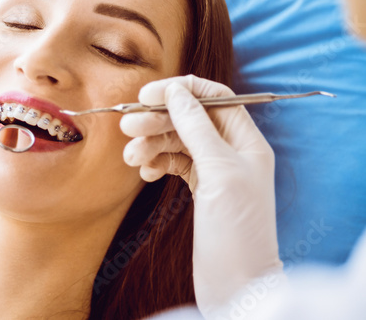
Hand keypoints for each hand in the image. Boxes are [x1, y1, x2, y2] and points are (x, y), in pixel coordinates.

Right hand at [120, 75, 283, 316]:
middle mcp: (230, 150)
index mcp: (246, 140)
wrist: (236, 284)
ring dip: (152, 144)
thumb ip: (197, 128)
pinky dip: (157, 163)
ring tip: (131, 158)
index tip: (148, 94)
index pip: (214, 98)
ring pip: (177, 142)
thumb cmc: (236, 229)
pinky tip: (146, 172)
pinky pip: (173, 163)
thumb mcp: (218, 171)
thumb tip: (177, 92)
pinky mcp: (199, 187)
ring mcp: (213, 169)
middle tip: (127, 126)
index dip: (181, 90)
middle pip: (189, 119)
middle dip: (158, 120)